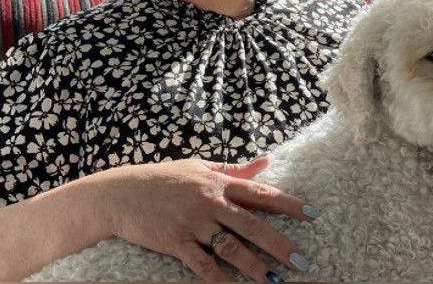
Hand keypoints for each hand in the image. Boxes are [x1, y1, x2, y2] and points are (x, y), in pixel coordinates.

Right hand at [97, 156, 314, 281]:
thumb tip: (268, 161)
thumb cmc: (162, 178)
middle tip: (301, 261)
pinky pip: (203, 266)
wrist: (119, 193)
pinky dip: (220, 281)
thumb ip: (234, 169)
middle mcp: (210, 202)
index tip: (313, 214)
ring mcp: (193, 223)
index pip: (261, 193)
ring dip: (255, 267)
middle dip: (280, 244)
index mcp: (218, 182)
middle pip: (252, 225)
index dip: (289, 204)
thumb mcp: (199, 167)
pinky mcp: (176, 242)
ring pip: (231, 248)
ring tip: (275, 281)